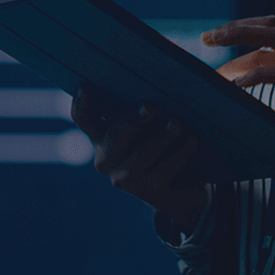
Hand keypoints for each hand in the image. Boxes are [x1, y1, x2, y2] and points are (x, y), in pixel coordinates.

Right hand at [72, 83, 207, 231]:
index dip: (81, 104)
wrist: (182, 185)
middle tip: (152, 106)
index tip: (85, 87)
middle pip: (115, 136)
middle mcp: (107, 158)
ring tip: (178, 122)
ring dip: (162, 136)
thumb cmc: (162, 141)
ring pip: (142, 155)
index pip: (84, 119)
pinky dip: (180, 152)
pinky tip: (193, 139)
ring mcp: (126, 178)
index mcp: (101, 136)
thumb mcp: (148, 122)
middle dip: (133, 120)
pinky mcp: (148, 192)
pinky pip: (164, 169)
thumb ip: (143, 106)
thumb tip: (158, 82)